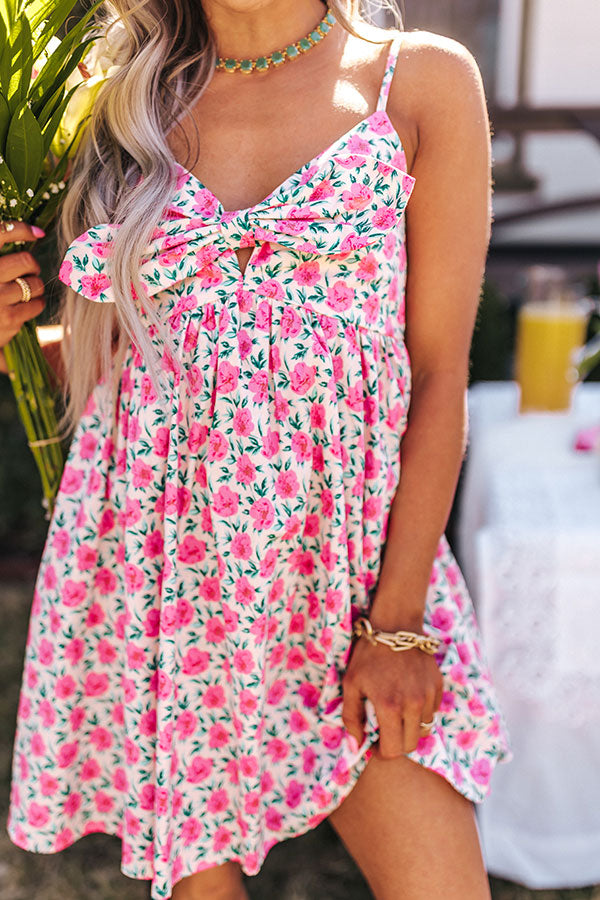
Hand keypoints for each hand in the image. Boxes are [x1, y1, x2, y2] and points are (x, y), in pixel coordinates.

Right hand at [0, 221, 46, 371]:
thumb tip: (36, 232)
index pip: (0, 232)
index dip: (21, 229)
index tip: (37, 233)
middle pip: (26, 260)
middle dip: (32, 265)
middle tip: (29, 271)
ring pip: (34, 284)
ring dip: (36, 286)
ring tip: (27, 290)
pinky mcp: (8, 319)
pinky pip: (36, 304)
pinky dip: (37, 303)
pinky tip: (30, 305)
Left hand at [341, 626, 443, 758]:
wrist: (395, 626)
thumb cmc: (368, 656)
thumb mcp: (351, 684)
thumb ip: (351, 718)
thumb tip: (357, 746)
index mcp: (390, 707)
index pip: (393, 750)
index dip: (382, 752)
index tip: (375, 745)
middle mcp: (413, 705)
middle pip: (411, 744)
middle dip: (397, 742)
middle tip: (385, 731)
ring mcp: (428, 695)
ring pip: (423, 728)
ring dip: (409, 726)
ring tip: (396, 711)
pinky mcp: (438, 686)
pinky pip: (432, 711)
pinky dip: (421, 711)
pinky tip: (408, 696)